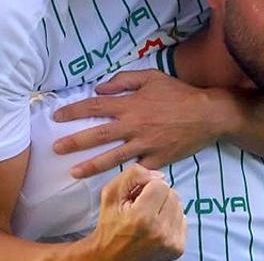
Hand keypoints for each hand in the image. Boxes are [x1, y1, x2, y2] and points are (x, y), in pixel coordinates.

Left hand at [52, 70, 233, 177]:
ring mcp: (145, 145)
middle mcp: (133, 125)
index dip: (73, 110)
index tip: (56, 116)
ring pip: (113, 157)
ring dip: (91, 165)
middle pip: (97, 135)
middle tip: (55, 148)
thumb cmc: (178, 93)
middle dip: (74, 142)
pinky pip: (136, 170)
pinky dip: (123, 177)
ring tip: (73, 173)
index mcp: (130, 104)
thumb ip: (123, 80)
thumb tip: (98, 88)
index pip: (94, 106)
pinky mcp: (157, 160)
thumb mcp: (151, 77)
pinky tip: (109, 185)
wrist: (208, 114)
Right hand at [85, 164, 184, 260]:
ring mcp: (171, 242)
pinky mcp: (178, 248)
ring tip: (149, 218)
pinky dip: (171, 220)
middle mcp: (159, 231)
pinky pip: (183, 220)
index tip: (137, 197)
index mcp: (141, 217)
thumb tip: (160, 175)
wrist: (112, 258)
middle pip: (173, 194)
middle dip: (158, 196)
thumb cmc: (110, 225)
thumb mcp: (111, 194)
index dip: (148, 187)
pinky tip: (156, 227)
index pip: (161, 184)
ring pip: (179, 206)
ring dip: (166, 207)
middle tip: (142, 208)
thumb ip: (133, 175)